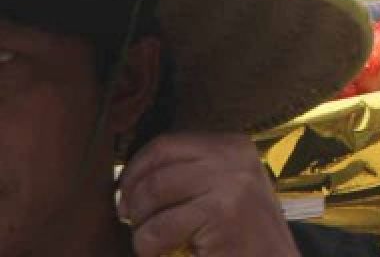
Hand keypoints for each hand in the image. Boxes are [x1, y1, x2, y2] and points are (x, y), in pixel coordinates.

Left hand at [117, 132, 299, 256]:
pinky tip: (161, 252)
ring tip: (151, 239)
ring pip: (154, 193)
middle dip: (133, 198)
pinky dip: (148, 245)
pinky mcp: (221, 214)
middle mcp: (234, 158)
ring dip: (140, 223)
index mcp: (233, 146)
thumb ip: (193, 172)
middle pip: (157, 168)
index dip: (136, 169)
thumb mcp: (227, 187)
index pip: (167, 144)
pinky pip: (160, 228)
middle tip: (133, 221)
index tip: (125, 192)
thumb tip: (134, 174)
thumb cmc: (244, 231)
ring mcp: (230, 183)